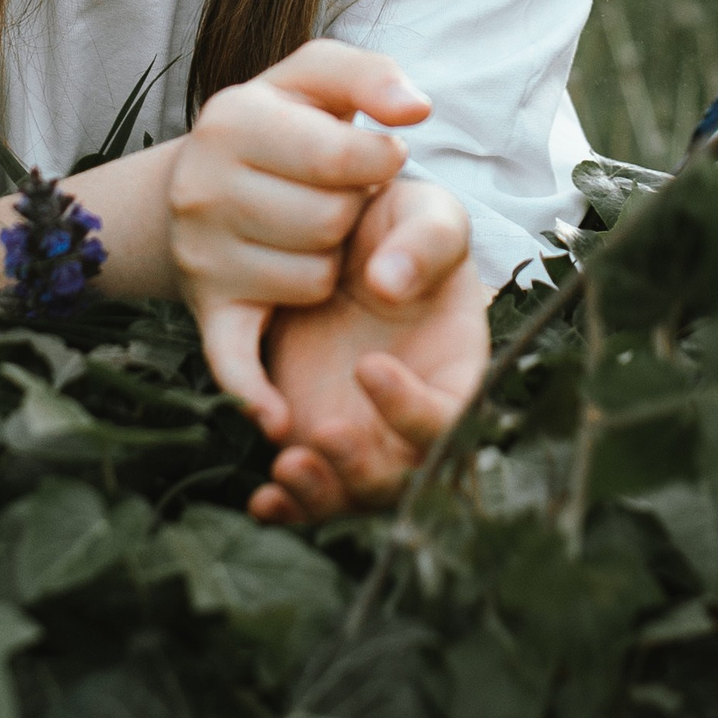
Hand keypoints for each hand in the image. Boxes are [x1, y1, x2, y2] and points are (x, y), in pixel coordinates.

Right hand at [167, 40, 433, 435]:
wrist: (201, 185)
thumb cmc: (282, 129)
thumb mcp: (315, 81)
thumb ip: (370, 75)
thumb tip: (415, 110)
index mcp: (232, 116)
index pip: (349, 156)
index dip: (377, 161)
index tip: (362, 156)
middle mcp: (202, 184)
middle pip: (331, 223)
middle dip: (347, 217)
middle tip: (322, 202)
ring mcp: (200, 252)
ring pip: (312, 281)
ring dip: (326, 269)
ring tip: (300, 240)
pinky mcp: (207, 311)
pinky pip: (232, 359)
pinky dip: (253, 391)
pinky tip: (275, 414)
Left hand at [249, 177, 486, 523]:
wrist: (332, 232)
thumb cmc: (394, 227)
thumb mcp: (425, 213)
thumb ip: (425, 242)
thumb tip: (389, 283)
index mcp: (453, 372)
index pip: (450, 417)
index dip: (415, 408)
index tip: (370, 366)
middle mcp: (410, 416)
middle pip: (404, 476)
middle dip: (368, 469)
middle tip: (328, 434)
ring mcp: (363, 430)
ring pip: (354, 492)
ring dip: (325, 494)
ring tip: (287, 468)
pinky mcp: (312, 430)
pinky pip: (310, 488)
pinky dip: (289, 504)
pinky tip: (263, 503)